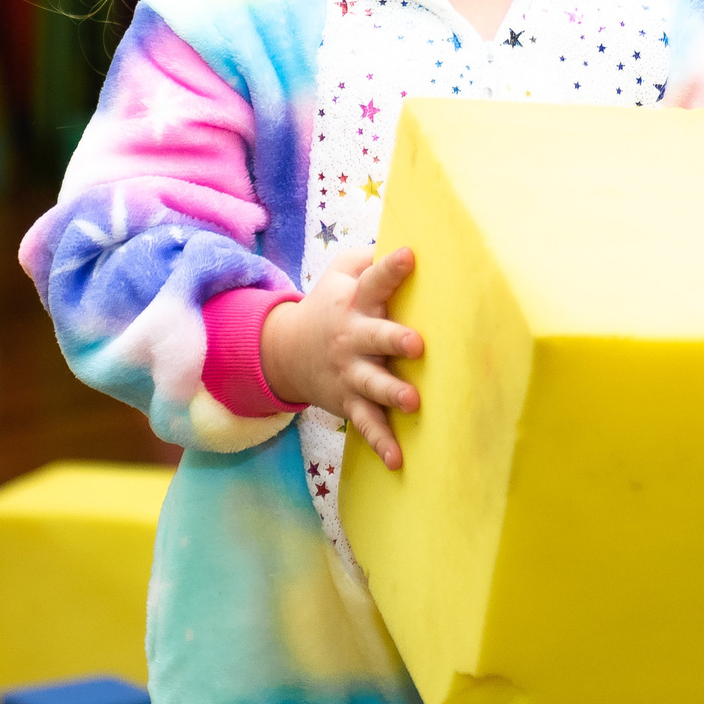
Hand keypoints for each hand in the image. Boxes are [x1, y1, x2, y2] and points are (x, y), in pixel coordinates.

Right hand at [260, 248, 424, 469]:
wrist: (285, 351)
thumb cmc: (330, 304)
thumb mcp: (340, 273)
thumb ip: (370, 257)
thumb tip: (409, 243)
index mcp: (355, 302)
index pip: (374, 280)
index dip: (391, 268)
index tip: (409, 256)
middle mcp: (353, 337)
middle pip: (375, 336)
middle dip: (395, 340)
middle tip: (417, 344)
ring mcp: (350, 372)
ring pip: (373, 384)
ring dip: (392, 393)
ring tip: (413, 402)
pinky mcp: (349, 401)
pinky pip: (366, 424)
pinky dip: (380, 443)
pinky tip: (398, 460)